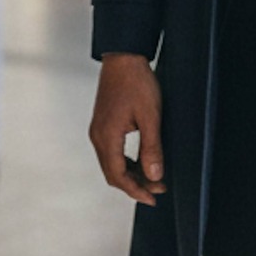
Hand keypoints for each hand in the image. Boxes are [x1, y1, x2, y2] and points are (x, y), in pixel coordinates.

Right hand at [90, 54, 166, 205]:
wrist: (124, 58)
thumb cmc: (137, 83)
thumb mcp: (150, 116)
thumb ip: (152, 148)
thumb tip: (155, 176)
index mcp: (107, 137)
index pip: (118, 176)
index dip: (136, 191)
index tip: (154, 198)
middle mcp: (97, 137)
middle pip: (113, 174)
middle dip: (135, 185)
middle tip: (158, 190)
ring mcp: (98, 131)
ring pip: (112, 164)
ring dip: (131, 174)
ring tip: (153, 178)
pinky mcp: (102, 125)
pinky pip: (111, 152)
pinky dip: (126, 162)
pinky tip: (142, 163)